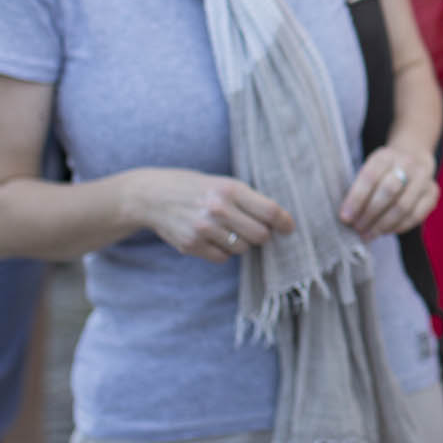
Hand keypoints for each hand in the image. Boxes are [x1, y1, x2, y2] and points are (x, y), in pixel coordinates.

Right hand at [132, 168, 293, 262]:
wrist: (153, 195)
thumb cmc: (196, 188)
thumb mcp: (223, 184)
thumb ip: (249, 200)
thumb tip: (280, 221)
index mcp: (230, 189)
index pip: (269, 211)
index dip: (284, 222)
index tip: (288, 228)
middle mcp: (218, 209)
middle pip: (260, 235)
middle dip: (261, 235)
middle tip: (252, 229)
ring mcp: (203, 229)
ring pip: (242, 249)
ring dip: (240, 243)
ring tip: (225, 229)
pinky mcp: (191, 245)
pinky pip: (222, 258)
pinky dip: (222, 252)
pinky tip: (211, 238)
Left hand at [340, 144, 438, 238]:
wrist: (413, 156)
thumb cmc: (383, 171)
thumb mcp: (369, 169)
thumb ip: (359, 189)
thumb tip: (347, 217)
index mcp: (385, 155)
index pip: (370, 177)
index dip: (356, 199)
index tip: (345, 217)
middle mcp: (407, 163)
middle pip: (388, 191)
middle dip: (370, 214)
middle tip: (358, 228)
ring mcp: (423, 177)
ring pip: (403, 206)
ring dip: (383, 224)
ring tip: (369, 234)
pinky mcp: (433, 192)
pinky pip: (416, 215)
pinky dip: (399, 227)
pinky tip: (387, 231)